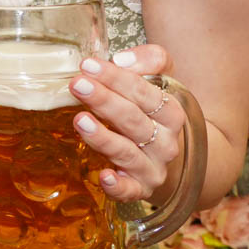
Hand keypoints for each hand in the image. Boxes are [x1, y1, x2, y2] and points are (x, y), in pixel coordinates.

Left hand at [69, 45, 186, 202]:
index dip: (116, 78)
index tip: (88, 65)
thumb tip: (122, 58)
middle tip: (78, 84)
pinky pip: (130, 190)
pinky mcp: (140, 189)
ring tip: (80, 120)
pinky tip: (104, 176)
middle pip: (134, 120)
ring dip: (103, 138)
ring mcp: (153, 167)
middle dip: (105, 101)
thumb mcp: (158, 82)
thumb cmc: (151, 113)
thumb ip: (149, 61)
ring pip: (128, 152)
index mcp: (170, 112)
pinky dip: (118, 185)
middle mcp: (165, 142)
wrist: (165, 156)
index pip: (144, 92)